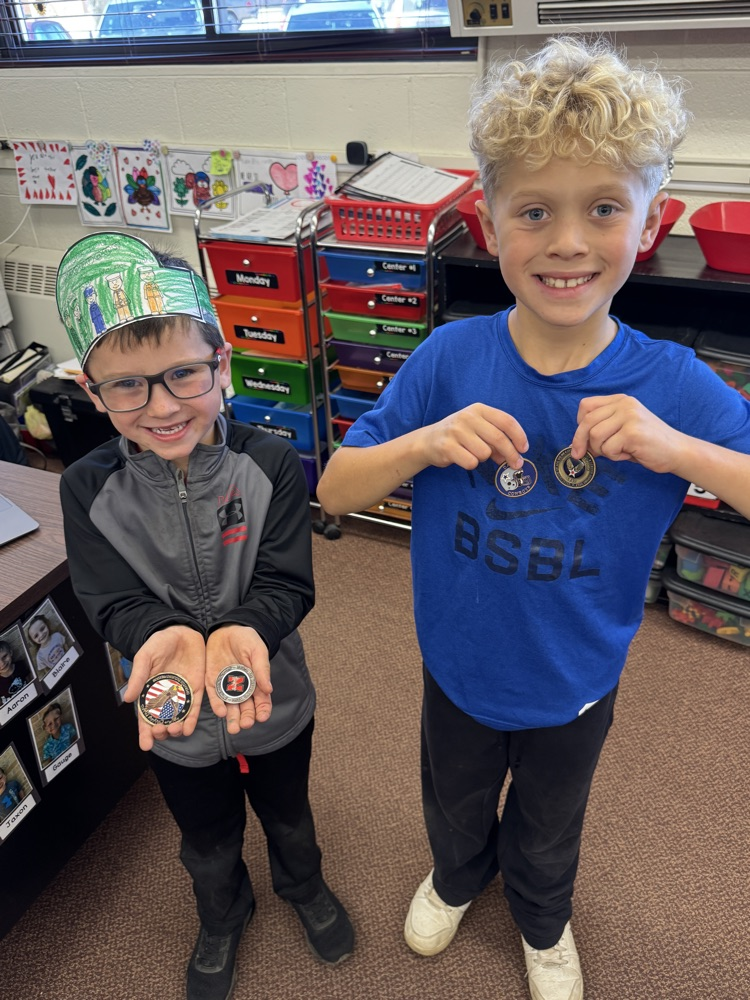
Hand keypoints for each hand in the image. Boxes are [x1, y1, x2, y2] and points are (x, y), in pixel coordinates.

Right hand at [123, 625, 206, 751]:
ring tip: (176, 730)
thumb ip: (139, 676)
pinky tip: (188, 728)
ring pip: (179, 718)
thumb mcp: (146, 657)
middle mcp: (166, 697)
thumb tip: (127, 699)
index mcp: (150, 692)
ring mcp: (182, 694)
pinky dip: (192, 719)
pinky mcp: (197, 689)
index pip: (146, 717)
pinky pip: (195, 707)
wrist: (181, 631)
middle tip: (161, 732)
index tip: (145, 745)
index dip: (145, 732)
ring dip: (177, 728)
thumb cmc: (159, 643)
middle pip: (163, 721)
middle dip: (162, 731)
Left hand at [205, 626, 272, 733]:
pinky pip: (214, 696)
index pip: (262, 701)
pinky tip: (221, 711)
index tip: (262, 717)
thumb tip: (269, 689)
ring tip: (234, 728)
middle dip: (246, 718)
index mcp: (256, 682)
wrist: (227, 629)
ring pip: (230, 707)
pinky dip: (218, 705)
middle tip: (245, 724)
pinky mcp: (212, 682)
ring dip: (232, 718)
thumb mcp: (257, 651)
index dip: (263, 710)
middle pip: (245, 708)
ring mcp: (226, 687)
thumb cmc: (247, 640)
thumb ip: (262, 669)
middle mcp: (242, 688)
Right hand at [420, 403, 527, 471]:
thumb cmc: (459, 435)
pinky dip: (471, 464)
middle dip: (511, 454)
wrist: (428, 440)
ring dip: (484, 458)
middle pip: (499, 438)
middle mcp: (468, 417)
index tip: (524, 449)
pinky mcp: (447, 446)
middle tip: (516, 464)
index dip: (519, 436)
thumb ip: (496, 439)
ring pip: (485, 453)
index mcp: (478, 409)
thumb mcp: (478, 429)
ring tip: (473, 454)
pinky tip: (463, 458)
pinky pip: (471, 462)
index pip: (506, 421)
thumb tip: (515, 455)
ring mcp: (456, 431)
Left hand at [570, 394, 686, 473]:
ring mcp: (629, 416)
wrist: (677, 451)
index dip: (579, 425)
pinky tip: (630, 454)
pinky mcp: (633, 432)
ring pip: (595, 436)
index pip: (586, 406)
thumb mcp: (621, 429)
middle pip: (587, 422)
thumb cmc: (647, 443)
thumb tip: (576, 445)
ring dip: (602, 450)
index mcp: (620, 400)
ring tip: (619, 451)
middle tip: (581, 455)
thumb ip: (601, 429)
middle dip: (581, 442)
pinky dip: (615, 457)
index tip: (580, 441)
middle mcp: (624, 404)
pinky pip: (608, 448)